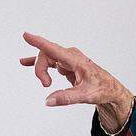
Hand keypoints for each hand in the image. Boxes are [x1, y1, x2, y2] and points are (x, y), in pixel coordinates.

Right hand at [19, 32, 133, 130]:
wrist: (110, 89)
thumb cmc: (102, 89)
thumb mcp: (86, 96)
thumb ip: (66, 98)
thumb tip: (48, 100)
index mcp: (76, 61)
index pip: (54, 49)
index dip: (39, 42)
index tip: (26, 35)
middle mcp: (71, 56)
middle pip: (46, 55)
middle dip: (41, 69)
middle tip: (46, 85)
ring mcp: (68, 59)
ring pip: (47, 58)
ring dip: (41, 69)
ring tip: (45, 83)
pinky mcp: (67, 64)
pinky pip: (49, 61)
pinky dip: (39, 63)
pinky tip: (25, 62)